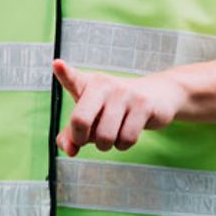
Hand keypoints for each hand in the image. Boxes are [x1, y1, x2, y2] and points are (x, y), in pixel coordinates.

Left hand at [52, 59, 184, 155]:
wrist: (158, 96)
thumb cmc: (116, 107)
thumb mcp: (92, 115)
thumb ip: (73, 133)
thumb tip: (69, 150)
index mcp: (87, 84)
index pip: (72, 79)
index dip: (64, 73)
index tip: (57, 64)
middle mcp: (104, 85)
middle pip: (81, 120)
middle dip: (81, 139)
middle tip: (87, 139)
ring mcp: (124, 94)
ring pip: (105, 136)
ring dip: (106, 145)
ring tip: (111, 134)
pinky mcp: (143, 105)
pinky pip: (127, 138)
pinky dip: (123, 145)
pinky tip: (126, 133)